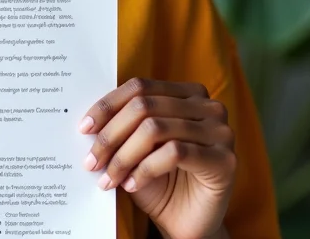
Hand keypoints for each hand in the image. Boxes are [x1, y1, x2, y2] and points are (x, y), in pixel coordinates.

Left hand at [80, 79, 235, 238]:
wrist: (186, 223)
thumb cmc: (160, 182)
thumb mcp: (136, 149)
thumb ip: (121, 127)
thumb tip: (88, 121)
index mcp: (188, 94)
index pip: (140, 87)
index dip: (108, 106)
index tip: (84, 128)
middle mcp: (209, 107)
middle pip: (144, 107)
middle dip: (111, 135)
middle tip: (91, 161)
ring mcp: (221, 132)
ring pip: (155, 129)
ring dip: (124, 156)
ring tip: (108, 178)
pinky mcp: (224, 160)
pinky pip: (174, 153)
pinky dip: (145, 169)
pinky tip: (132, 185)